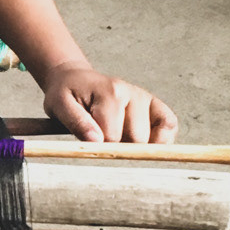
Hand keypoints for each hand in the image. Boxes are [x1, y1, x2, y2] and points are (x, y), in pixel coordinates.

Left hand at [41, 64, 177, 143]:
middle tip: (102, 144)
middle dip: (119, 149)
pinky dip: (162, 140)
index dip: (100, 149)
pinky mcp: (155, 106)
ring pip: (154, 138)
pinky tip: (146, 146)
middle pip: (137, 140)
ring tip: (118, 140)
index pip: (113, 136)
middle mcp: (134, 93)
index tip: (89, 148)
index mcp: (111, 92)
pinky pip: (169, 126)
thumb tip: (96, 141)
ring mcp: (146, 99)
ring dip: (137, 147)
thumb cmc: (66, 95)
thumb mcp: (60, 105)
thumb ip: (77, 122)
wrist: (76, 80)